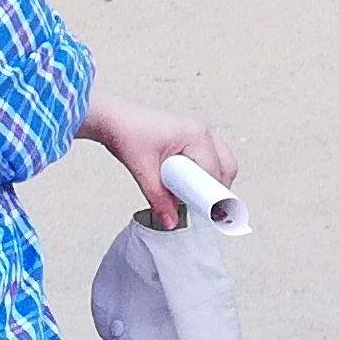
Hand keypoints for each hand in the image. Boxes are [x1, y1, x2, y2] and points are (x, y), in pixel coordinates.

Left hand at [79, 91, 240, 226]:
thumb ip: (158, 199)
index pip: (214, 172)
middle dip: (216, 190)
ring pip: (221, 162)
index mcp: (196, 136)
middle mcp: (202, 132)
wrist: (113, 118)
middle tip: (198, 206)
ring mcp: (198, 133)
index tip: (207, 214)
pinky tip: (188, 184)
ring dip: (211, 181)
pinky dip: (205, 172)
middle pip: (225, 167)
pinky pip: (210, 157)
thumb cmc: (127, 132)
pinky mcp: (191, 138)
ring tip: (192, 196)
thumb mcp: (143, 170)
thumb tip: (171, 221)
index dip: (212, 196)